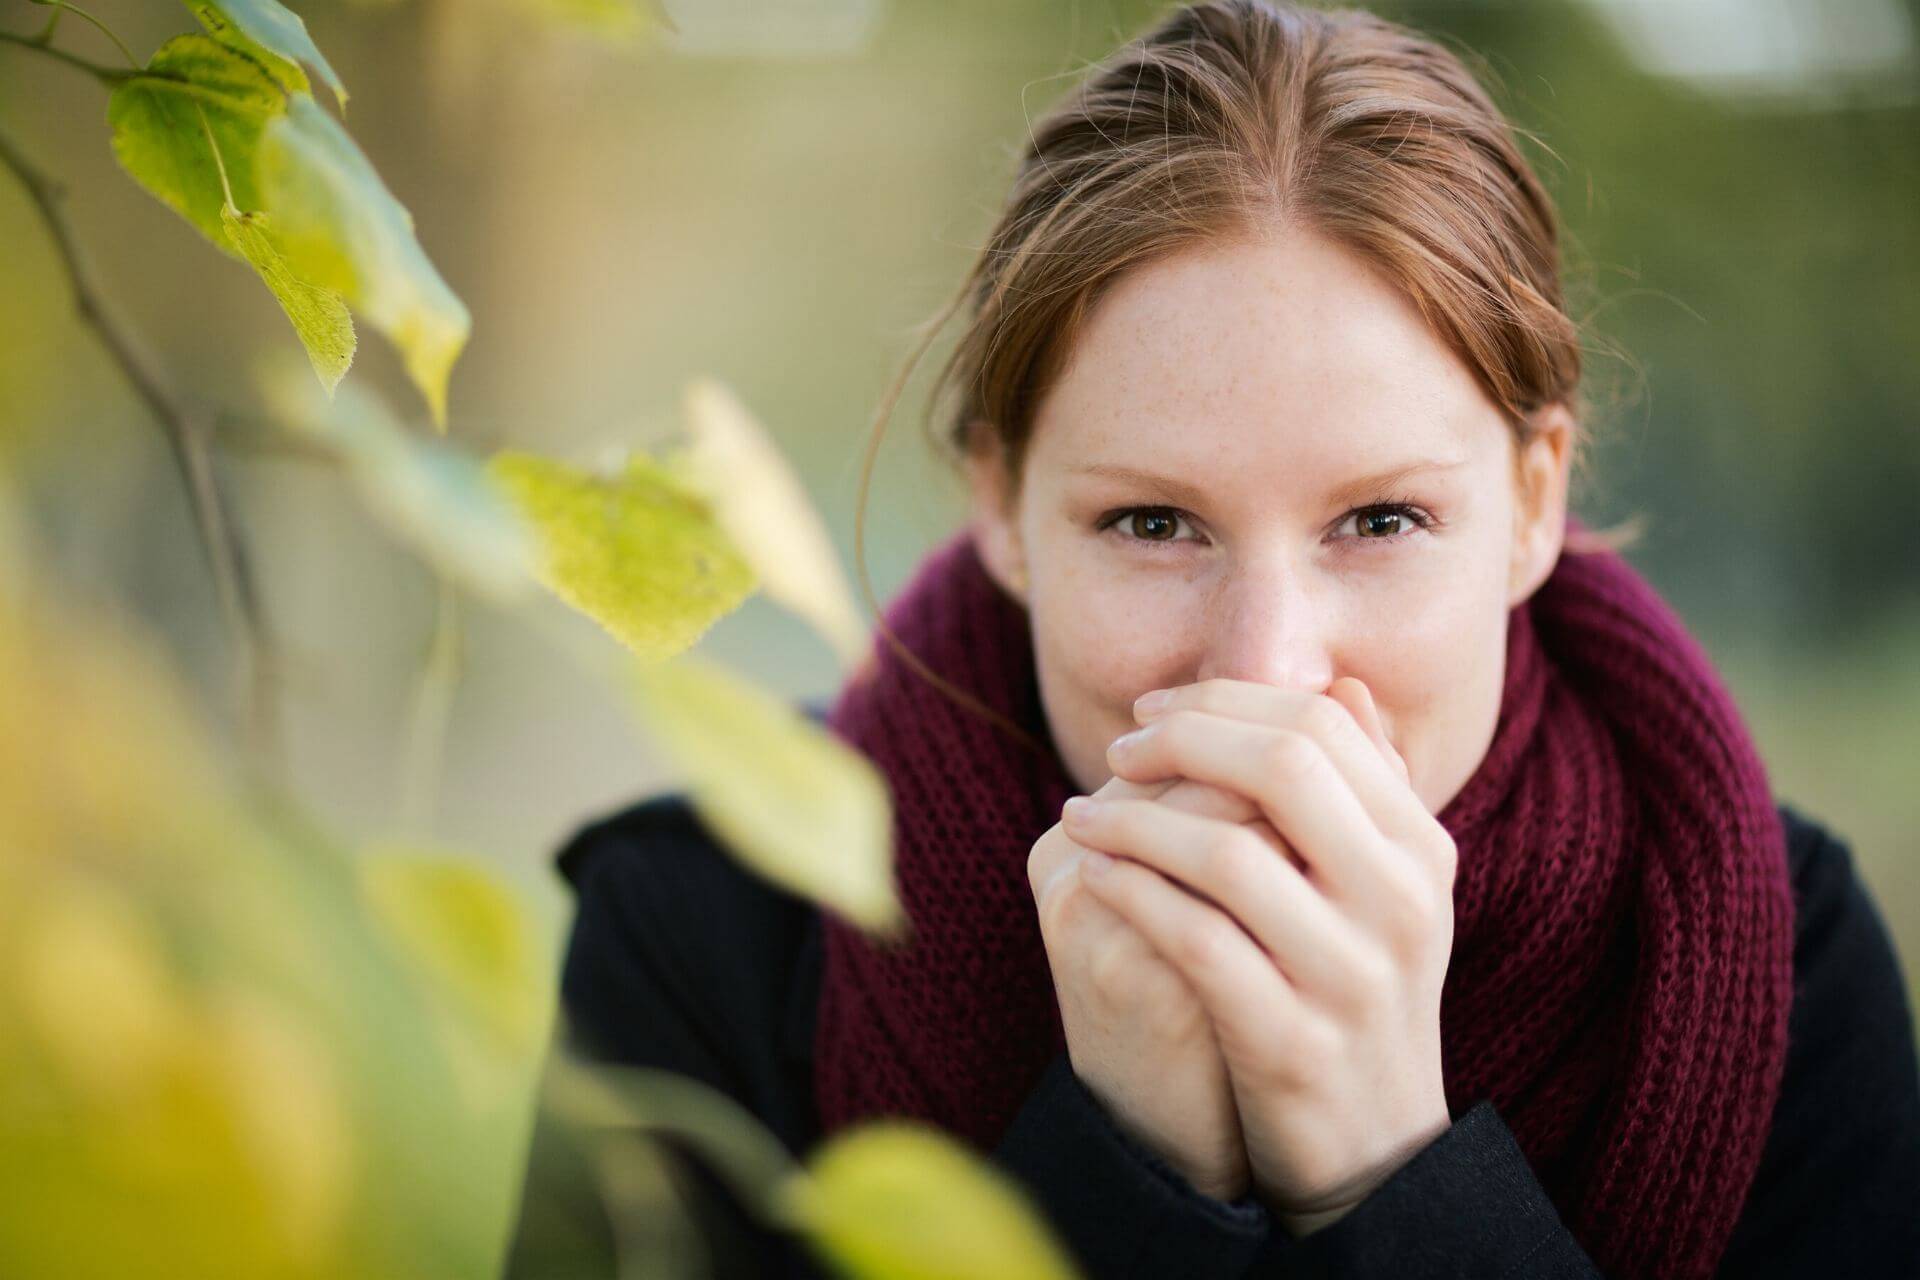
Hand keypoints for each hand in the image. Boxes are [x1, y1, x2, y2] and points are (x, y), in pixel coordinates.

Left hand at [1062, 676, 1457, 1235]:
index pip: (1320, 725)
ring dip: (1134, 822)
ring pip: (1228, 854)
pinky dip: (1135, 897)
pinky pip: (1197, 943)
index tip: (1151, 711)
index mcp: (1419, 849)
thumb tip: (1340, 684)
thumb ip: (1365, 788)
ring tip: (1081, 814)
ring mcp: (1351, 975)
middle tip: (1117, 750)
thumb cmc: (1357, 992)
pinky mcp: (1293, 1041)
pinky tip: (1095, 878)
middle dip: (1181, 741)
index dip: (1223, 701)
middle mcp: (1400, 902)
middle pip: (1282, 766)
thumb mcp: (1384, 889)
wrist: (1375, 1148)